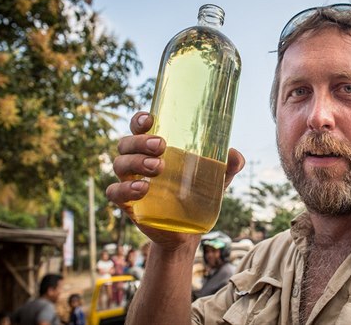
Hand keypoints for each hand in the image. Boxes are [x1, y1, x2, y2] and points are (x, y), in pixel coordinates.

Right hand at [106, 112, 245, 244]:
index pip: (139, 128)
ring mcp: (130, 182)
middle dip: (140, 141)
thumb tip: (236, 156)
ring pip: (119, 164)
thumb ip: (228, 166)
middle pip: (126, 143)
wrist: (187, 232)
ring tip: (158, 169)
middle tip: (161, 146)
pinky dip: (125, 188)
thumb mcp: (215, 179)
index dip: (139, 120)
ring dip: (136, 162)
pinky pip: (114, 192)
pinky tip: (143, 189)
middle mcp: (138, 162)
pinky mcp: (128, 204)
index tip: (150, 118)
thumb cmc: (197, 195)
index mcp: (154, 149)